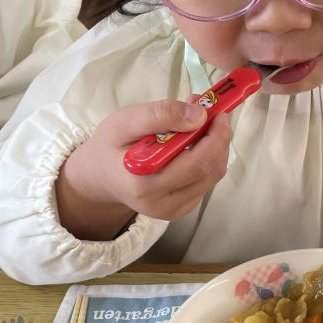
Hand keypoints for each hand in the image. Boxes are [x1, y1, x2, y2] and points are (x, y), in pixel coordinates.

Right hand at [57, 100, 230, 239]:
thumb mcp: (125, 121)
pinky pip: (206, 182)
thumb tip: (198, 115)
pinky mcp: (182, 209)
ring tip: (203, 125)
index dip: (214, 137)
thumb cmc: (112, 146)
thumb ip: (160, 115)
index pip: (196, 163)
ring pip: (212, 176)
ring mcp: (174, 210)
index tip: (218, 112)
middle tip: (217, 115)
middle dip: (220, 139)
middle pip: (209, 170)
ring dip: (216, 148)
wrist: (102, 176)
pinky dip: (208, 159)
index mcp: (144, 185)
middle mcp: (161, 204)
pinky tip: (195, 144)